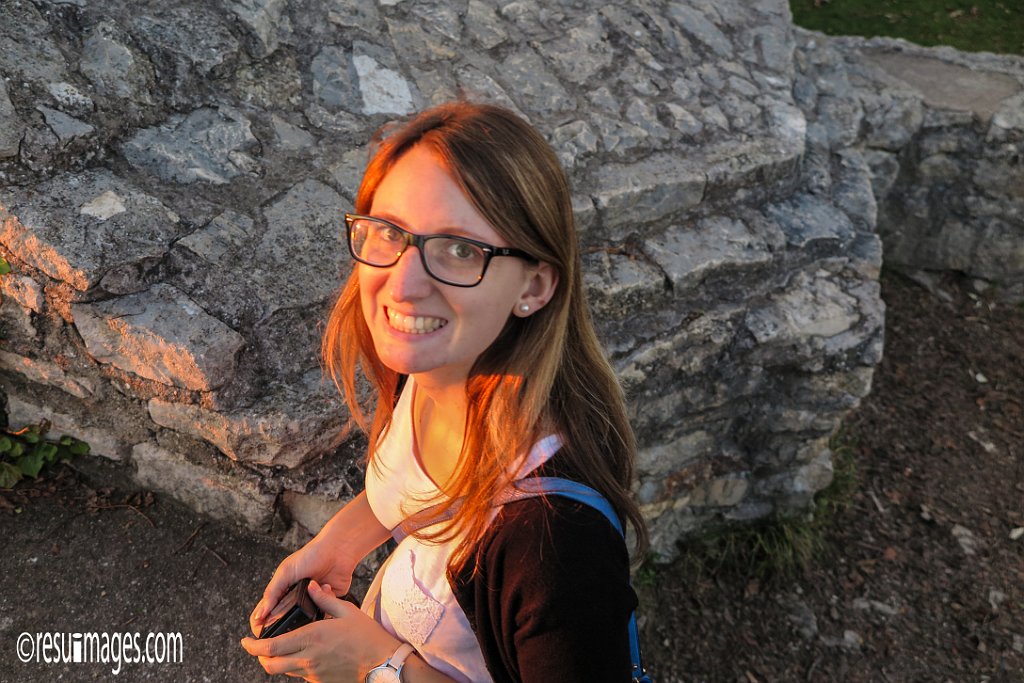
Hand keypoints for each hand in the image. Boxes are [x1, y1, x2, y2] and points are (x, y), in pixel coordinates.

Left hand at [242, 581, 399, 681]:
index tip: (246, 641)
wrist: (382, 664)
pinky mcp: (320, 681)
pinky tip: (303, 655)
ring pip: (283, 671)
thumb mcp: (347, 611)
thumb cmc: (367, 637)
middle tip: (257, 648)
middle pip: (270, 665)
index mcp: (311, 637)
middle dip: (259, 656)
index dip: (253, 645)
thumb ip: (325, 600)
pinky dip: (294, 666)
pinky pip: (299, 675)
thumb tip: (311, 587)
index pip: (271, 646)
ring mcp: (313, 673)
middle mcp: (308, 658)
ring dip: (276, 661)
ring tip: (280, 649)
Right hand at [249, 539, 353, 636]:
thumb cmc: (311, 555)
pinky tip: (326, 586)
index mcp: (282, 591)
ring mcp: (312, 603)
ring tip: (312, 597)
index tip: (262, 634)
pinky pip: (325, 615)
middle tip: (293, 619)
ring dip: (309, 613)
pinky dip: (326, 604)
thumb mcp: (286, 571)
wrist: (338, 549)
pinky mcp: (328, 604)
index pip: (266, 613)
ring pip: (306, 622)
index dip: (261, 625)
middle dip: (288, 623)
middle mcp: (296, 600)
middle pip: (286, 622)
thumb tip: (259, 616)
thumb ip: (272, 592)